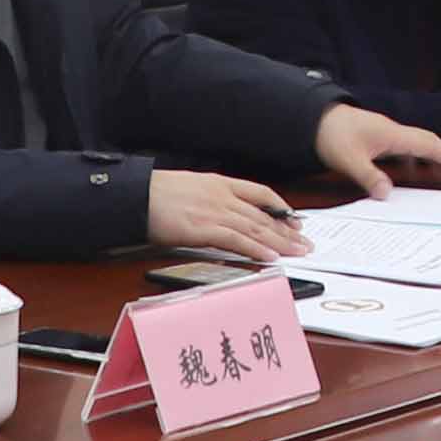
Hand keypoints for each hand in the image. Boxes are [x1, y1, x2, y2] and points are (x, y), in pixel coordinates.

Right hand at [144, 170, 307, 262]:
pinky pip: (236, 241)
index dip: (281, 207)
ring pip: (255, 228)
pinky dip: (255, 249)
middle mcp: (221, 195)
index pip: (260, 193)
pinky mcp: (202, 229)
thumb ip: (209, 199)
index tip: (295, 219)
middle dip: (287, 230)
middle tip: (306, 243)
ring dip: (279, 242)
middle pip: (262, 215)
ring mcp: (213, 211)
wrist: (134, 195)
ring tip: (297, 252)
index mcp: (218, 183)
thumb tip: (221, 213)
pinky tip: (269, 257)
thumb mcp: (189, 188)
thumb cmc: (155, 193)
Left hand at [319, 108, 440, 193]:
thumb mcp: (350, 160)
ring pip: (414, 146)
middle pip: (426, 143)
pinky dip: (411, 159)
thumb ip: (370, 177)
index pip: (428, 144)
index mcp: (392, 135)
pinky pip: (401, 148)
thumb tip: (387, 193)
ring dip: (428, 159)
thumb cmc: (331, 133)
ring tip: (439, 175)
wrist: (313, 117)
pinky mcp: (375, 137)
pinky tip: (408, 171)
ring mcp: (384, 133)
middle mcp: (392, 132)